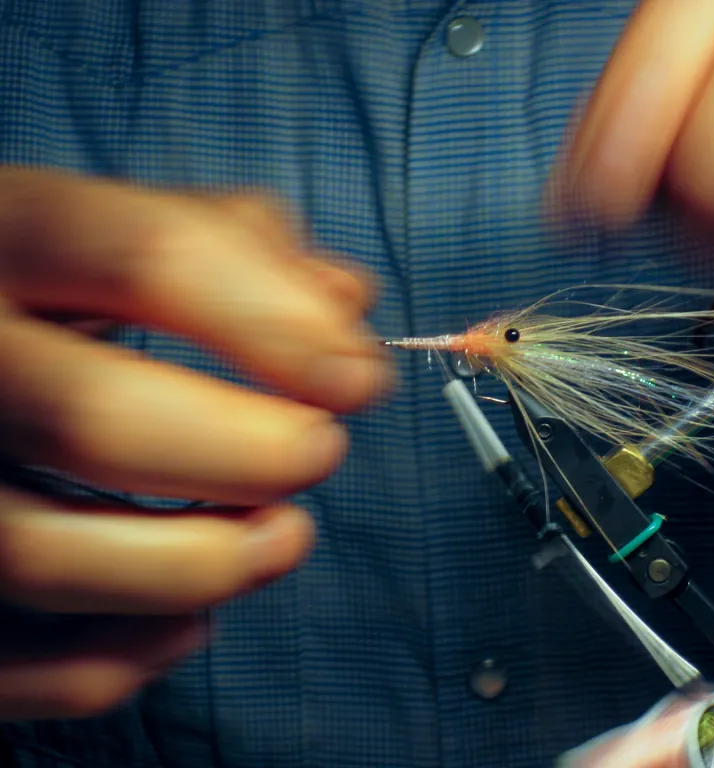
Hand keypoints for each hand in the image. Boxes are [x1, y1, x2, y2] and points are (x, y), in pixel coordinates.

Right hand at [0, 168, 389, 719]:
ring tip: (282, 541)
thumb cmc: (36, 291)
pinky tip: (188, 618)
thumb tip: (345, 299)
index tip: (360, 376)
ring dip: (196, 567)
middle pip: (93, 418)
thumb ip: (229, 245)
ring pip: (35, 553)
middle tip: (319, 452)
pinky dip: (116, 659)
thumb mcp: (109, 234)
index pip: (148, 259)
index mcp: (6, 237)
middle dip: (245, 453)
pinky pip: (4, 656)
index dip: (280, 324)